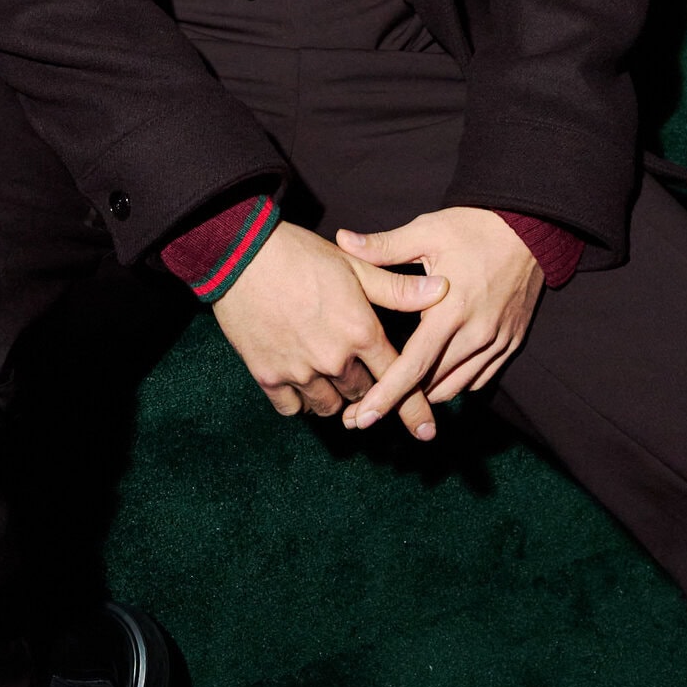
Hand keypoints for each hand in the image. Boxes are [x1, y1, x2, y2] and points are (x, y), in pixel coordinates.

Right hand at [211, 219, 446, 425]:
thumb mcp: (354, 266)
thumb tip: (444, 289)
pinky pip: (293, 408)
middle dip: (369, 389)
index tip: (427, 431)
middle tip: (365, 380)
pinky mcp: (268, 376)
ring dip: (336, 398)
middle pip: (364, 394)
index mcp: (360, 332)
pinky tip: (304, 385)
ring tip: (333, 380)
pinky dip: (302, 402)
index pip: (398, 378)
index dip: (414, 407)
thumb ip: (397, 288)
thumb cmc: (301, 255)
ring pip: (330, 406)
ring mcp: (299, 372)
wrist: (241, 255)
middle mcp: (334, 360)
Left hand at [333, 208, 544, 438]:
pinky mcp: (510, 342)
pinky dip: (453, 384)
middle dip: (397, 403)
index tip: (364, 417)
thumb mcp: (427, 231)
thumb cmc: (475, 227)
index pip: (413, 365)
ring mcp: (497, 342)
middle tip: (363, 415)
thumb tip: (341, 241)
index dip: (386, 395)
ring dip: (425, 396)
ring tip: (395, 401)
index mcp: (450, 310)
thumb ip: (384, 246)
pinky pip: (478, 379)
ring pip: (455, 387)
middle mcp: (475, 334)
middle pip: (431, 384)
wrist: (532, 228)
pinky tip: (432, 380)